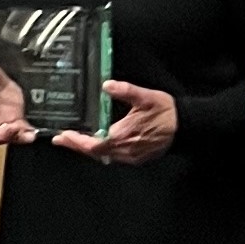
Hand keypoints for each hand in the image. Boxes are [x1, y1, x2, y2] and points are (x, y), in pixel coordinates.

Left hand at [51, 78, 177, 165]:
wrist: (185, 128)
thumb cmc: (165, 112)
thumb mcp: (146, 97)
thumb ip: (126, 91)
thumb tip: (107, 85)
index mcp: (122, 135)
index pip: (92, 142)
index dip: (76, 141)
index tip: (62, 135)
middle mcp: (123, 150)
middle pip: (94, 152)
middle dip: (75, 146)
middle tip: (60, 139)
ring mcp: (130, 156)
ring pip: (103, 156)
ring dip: (87, 149)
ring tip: (73, 141)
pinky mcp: (136, 158)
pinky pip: (113, 157)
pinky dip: (101, 151)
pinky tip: (95, 144)